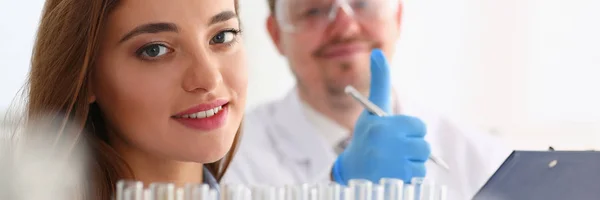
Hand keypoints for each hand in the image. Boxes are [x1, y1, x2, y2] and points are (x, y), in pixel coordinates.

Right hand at [331, 49, 430, 183]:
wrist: (353, 171)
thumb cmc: (366, 136)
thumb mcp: (371, 110)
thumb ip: (380, 82)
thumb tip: (377, 53)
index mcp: (382, 125)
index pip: (418, 126)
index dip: (410, 131)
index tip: (396, 135)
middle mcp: (386, 144)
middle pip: (423, 145)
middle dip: (412, 148)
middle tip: (394, 151)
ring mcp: (391, 165)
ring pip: (422, 161)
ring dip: (411, 163)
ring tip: (392, 162)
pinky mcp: (396, 181)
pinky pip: (418, 176)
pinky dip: (409, 176)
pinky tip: (393, 173)